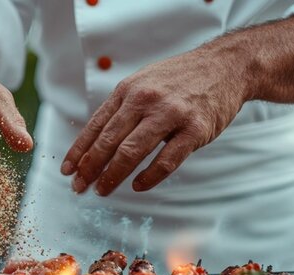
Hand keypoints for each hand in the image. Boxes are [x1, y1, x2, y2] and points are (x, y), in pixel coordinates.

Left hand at [61, 46, 249, 195]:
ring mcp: (171, 114)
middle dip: (90, 167)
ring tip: (102, 189)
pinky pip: (166, 161)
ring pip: (132, 152)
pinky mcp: (195, 130)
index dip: (79, 151)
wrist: (225, 66)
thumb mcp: (144, 83)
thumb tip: (94, 143)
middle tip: (79, 187)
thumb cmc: (180, 80)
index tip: (67, 171)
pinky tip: (137, 186)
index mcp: (129, 90)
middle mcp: (146, 100)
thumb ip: (122, 109)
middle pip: (109, 141)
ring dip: (113, 175)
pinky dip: (149, 177)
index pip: (96, 125)